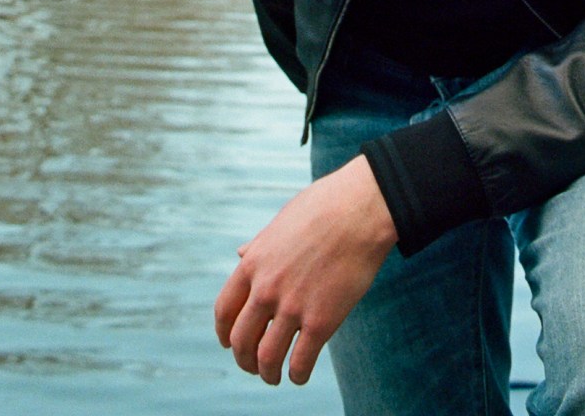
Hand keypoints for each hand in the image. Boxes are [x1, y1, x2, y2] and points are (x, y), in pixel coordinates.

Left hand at [214, 154, 397, 385]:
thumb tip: (240, 254)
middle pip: (241, 341)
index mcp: (253, 263)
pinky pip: (300, 362)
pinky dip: (297, 376)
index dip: (224, 333)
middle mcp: (266, 289)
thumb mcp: (281, 221)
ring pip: (266, 359)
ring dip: (267, 374)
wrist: (361, 208)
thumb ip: (259, 244)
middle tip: (253, 366)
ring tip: (274, 377)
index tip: (230, 343)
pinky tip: (300, 375)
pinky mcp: (322, 321)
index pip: (224, 311)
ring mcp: (293, 307)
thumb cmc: (325, 207)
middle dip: (244, 360)